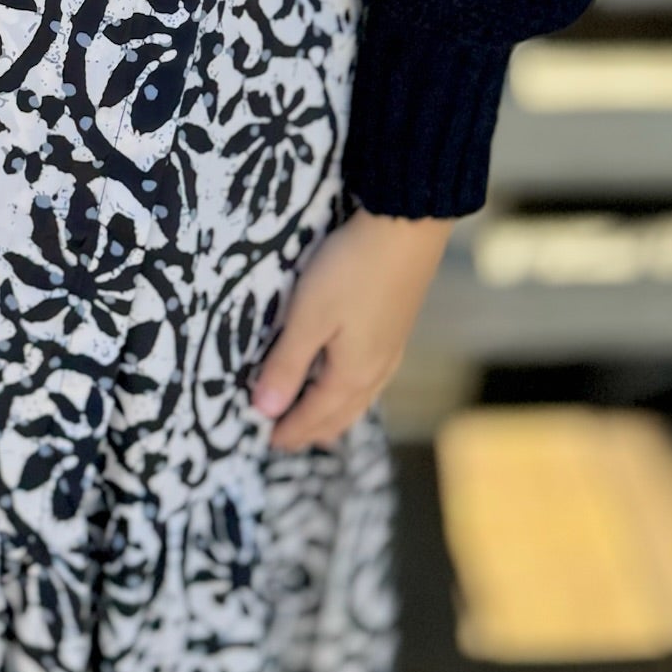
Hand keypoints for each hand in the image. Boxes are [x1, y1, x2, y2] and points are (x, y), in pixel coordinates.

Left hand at [251, 207, 454, 449]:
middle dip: (312, 429)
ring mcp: (391, 351)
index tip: (267, 442)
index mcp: (351, 374)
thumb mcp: (308, 316)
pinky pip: (371, 380)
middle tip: (287, 439)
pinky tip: (351, 382)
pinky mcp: (397, 329)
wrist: (406, 229)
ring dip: (334, 415)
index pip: (314, 414)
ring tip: (318, 423)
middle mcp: (376, 371)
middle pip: (340, 414)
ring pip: (359, 399)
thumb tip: (264, 410)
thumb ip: (286, 364)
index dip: (290, 429)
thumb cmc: (350, 271)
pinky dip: (353, 394)